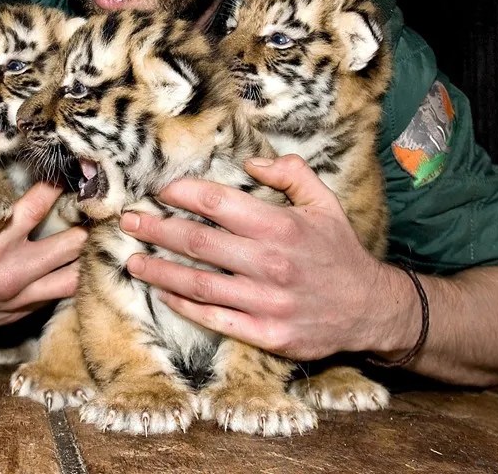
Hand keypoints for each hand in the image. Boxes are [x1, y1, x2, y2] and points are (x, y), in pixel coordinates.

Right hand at [0, 181, 86, 338]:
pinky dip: (72, 278)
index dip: (54, 189)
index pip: (35, 211)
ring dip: (86, 256)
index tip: (68, 173)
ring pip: (75, 278)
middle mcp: (14, 274)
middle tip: (93, 207)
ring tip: (92, 236)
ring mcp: (22, 298)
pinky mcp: (23, 313)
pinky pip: (60, 296)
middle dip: (84, 223)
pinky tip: (76, 262)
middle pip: (71, 245)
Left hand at [122, 155, 409, 360]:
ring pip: (199, 284)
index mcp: (281, 226)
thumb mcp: (324, 201)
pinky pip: (216, 320)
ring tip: (133, 262)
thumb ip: (290, 173)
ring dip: (160, 271)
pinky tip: (165, 295)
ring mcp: (267, 302)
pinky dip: (186, 307)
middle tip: (127, 222)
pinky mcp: (267, 334)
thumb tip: (251, 161)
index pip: (218, 204)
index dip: (183, 194)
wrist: (370, 308)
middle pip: (198, 243)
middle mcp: (270, 263)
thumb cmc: (339, 250)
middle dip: (156, 229)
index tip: (159, 190)